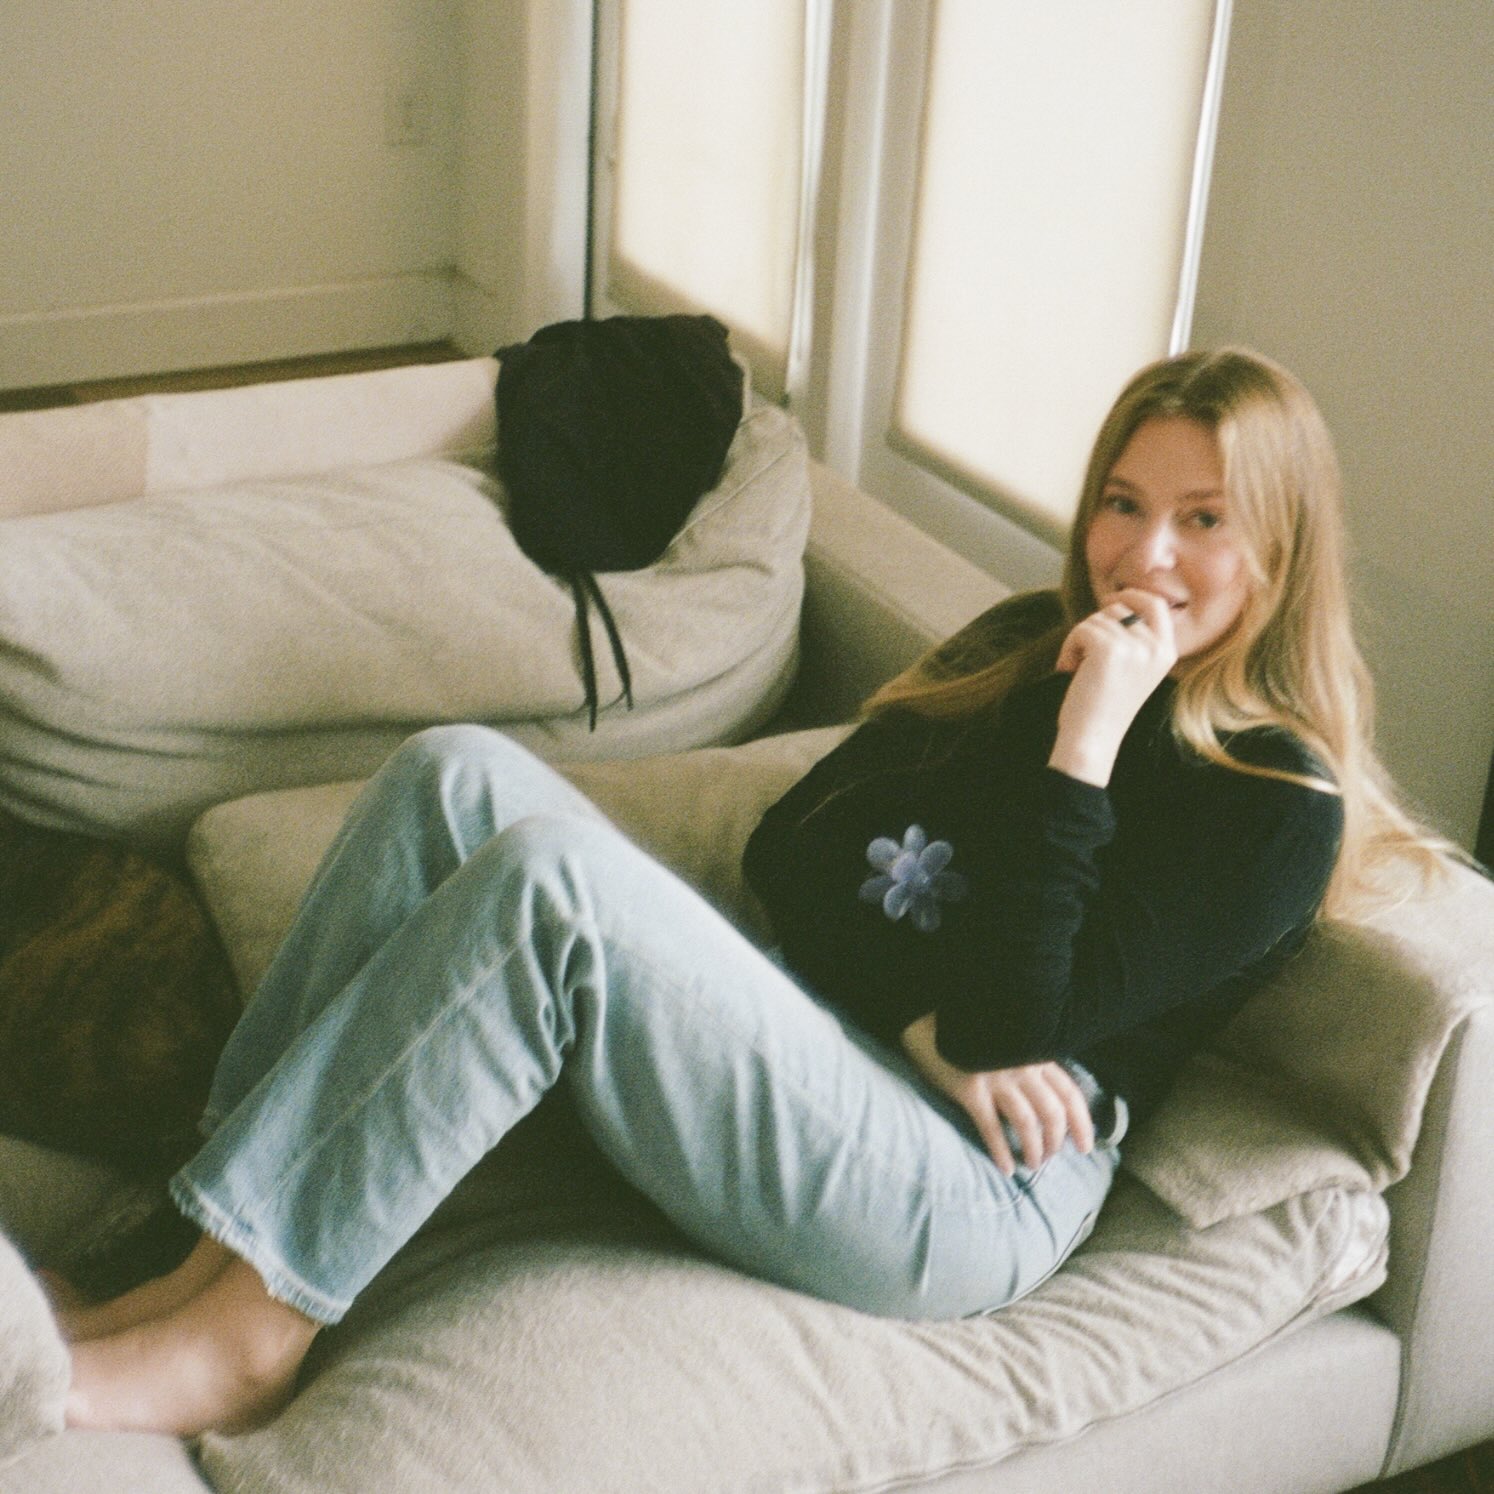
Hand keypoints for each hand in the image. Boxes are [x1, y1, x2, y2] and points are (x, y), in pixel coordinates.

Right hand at [899, 1014, 1093, 1175]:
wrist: (929, 1020)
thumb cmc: (973, 1033)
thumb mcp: (1012, 1043)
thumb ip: (1031, 1061)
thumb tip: (1050, 1097)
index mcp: (1036, 1054)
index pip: (1069, 1093)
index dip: (1082, 1124)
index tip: (1086, 1147)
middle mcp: (1022, 1066)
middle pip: (1052, 1113)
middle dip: (1055, 1142)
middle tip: (1049, 1158)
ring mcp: (996, 1077)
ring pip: (1027, 1123)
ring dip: (1033, 1150)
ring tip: (1031, 1165)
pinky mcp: (970, 1089)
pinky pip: (991, 1128)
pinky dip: (1001, 1152)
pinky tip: (1006, 1168)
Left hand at [1049, 590, 1177, 785]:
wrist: (1093, 737)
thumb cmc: (1106, 706)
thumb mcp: (1134, 669)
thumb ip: (1135, 639)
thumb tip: (1116, 601)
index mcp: (1167, 651)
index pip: (1156, 604)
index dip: (1132, 595)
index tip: (1111, 599)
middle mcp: (1156, 647)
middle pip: (1119, 607)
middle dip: (1096, 624)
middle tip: (1085, 652)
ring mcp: (1135, 647)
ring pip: (1096, 619)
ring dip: (1079, 639)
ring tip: (1079, 668)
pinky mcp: (1109, 649)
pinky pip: (1081, 629)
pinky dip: (1069, 647)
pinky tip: (1070, 669)